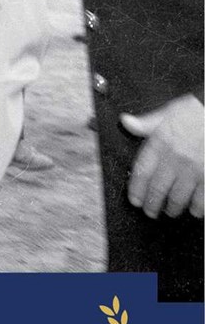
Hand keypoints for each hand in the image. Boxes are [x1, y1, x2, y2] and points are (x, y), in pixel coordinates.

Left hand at [126, 94, 204, 219]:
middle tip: (150, 211)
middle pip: (158, 189)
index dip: (136, 189)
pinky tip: (194, 210)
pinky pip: (201, 200)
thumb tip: (126, 122)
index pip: (142, 172)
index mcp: (161, 143)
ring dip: (172, 208)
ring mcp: (194, 170)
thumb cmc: (197, 112)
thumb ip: (147, 122)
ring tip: (170, 211)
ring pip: (178, 198)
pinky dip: (197, 208)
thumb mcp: (168, 112)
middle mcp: (175, 159)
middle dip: (152, 204)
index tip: (135, 199)